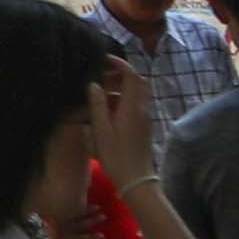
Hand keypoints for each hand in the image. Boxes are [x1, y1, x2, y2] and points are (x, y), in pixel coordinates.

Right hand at [88, 62, 163, 193]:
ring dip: (122, 86)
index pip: (132, 76)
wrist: (137, 180)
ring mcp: (145, 118)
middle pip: (138, 82)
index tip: (104, 59)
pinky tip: (108, 108)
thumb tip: (94, 84)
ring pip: (137, 93)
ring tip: (100, 90)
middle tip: (102, 73)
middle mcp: (142, 109)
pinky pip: (136, 104)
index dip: (120, 64)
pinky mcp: (143, 126)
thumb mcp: (101, 130)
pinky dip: (123, 98)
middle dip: (122, 73)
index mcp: (132, 107)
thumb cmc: (117, 155)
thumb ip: (97, 105)